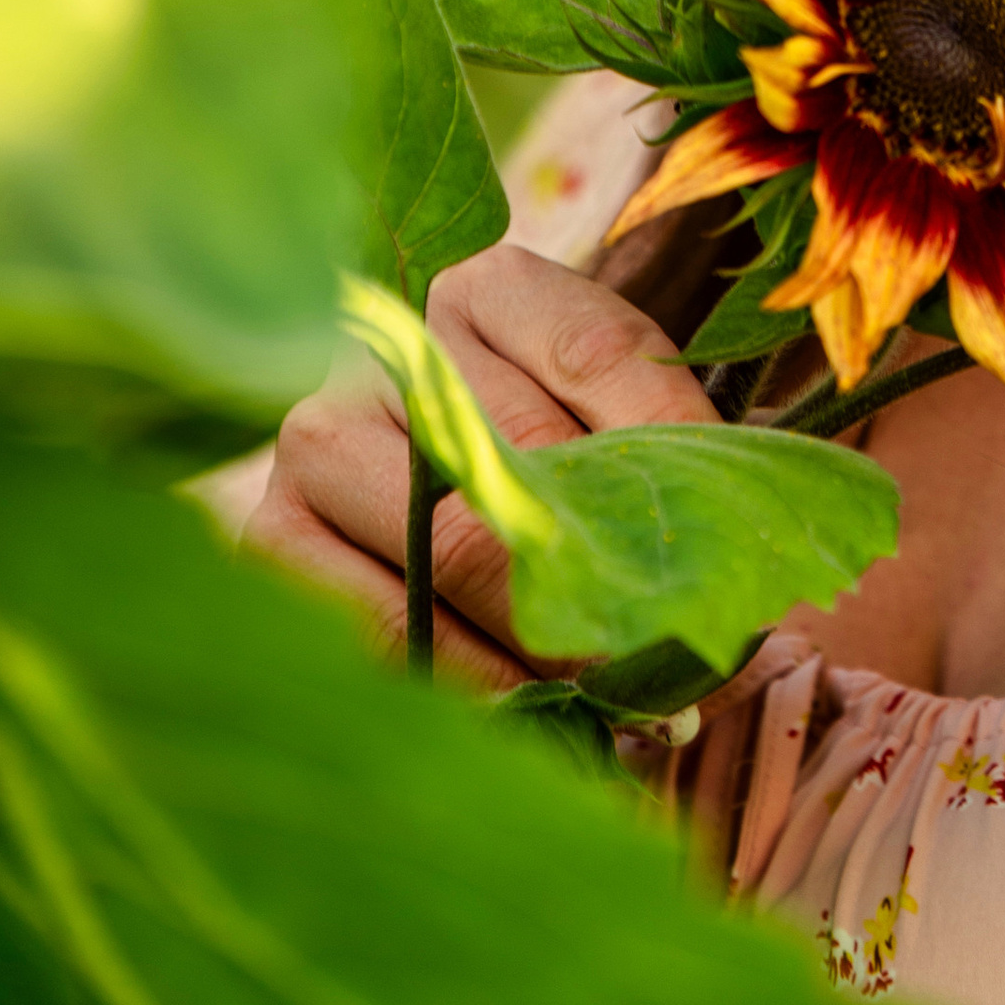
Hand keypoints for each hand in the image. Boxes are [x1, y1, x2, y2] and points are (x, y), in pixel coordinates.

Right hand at [246, 241, 718, 686]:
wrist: (413, 463)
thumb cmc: (549, 441)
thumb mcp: (616, 416)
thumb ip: (669, 460)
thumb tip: (734, 578)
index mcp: (487, 284)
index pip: (599, 354)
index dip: (678, 455)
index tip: (734, 551)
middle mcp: (385, 344)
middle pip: (520, 465)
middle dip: (614, 581)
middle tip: (685, 670)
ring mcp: (312, 438)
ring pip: (451, 553)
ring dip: (547, 646)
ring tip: (622, 707)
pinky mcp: (269, 536)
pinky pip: (381, 627)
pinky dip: (467, 684)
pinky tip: (530, 719)